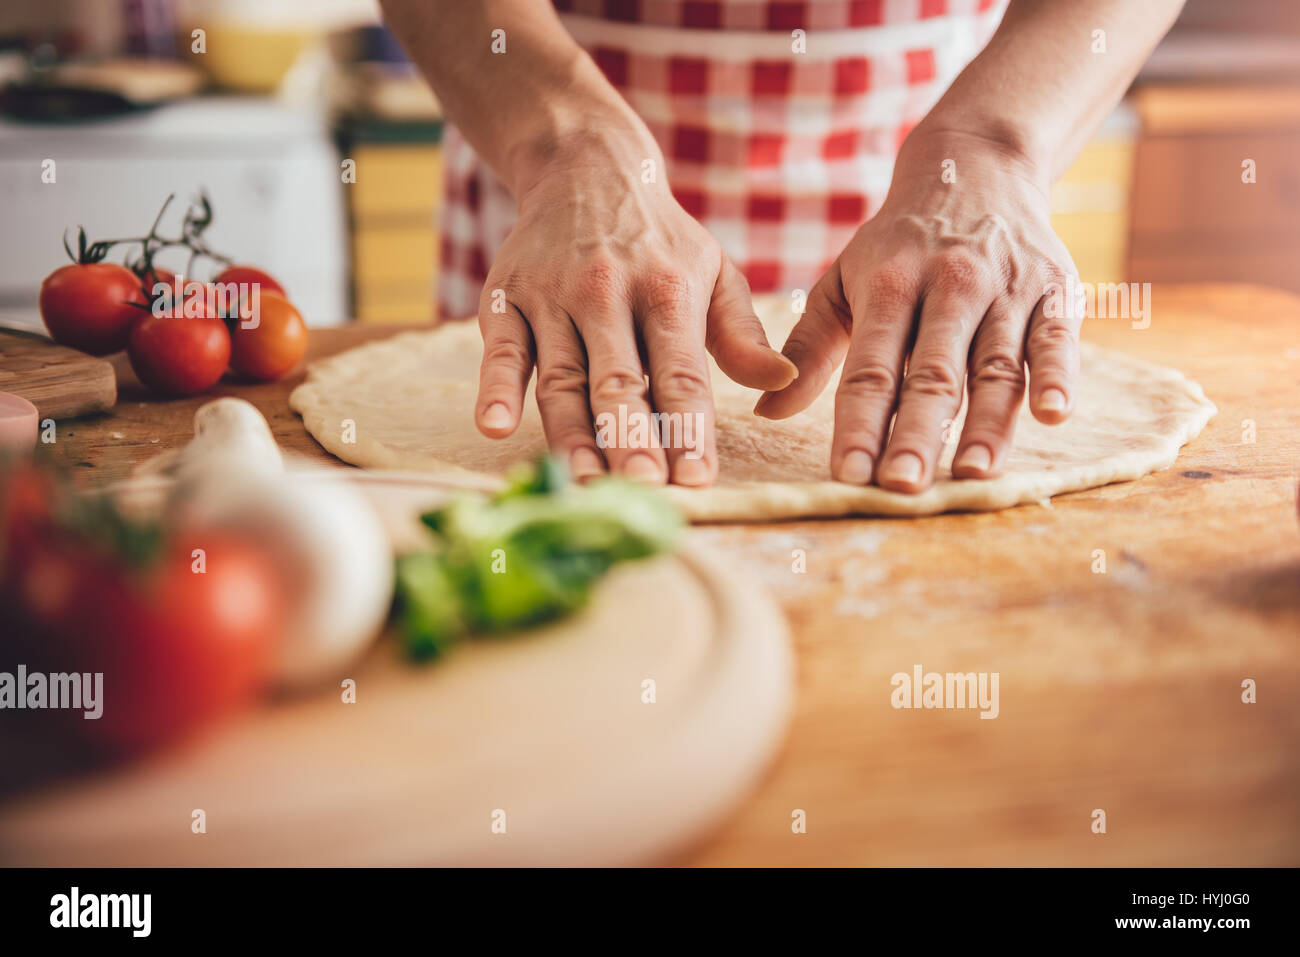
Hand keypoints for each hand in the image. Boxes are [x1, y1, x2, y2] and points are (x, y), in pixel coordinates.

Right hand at [476, 122, 795, 485]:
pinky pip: (500, 350)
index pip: (681, 374)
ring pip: (561, 378)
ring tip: (584, 484)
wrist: (585, 167)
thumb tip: (786, 382)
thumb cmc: (659, 240)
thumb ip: (742, 333)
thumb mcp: (713, 271)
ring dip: (572, 434)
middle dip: (632, 439)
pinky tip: (493, 428)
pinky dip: (494, 388)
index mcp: (666, 289)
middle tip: (644, 489)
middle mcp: (606, 292)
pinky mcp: (504, 298)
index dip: (688, 429)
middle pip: (618, 382)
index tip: (697, 480)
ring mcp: (551, 296)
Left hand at [755, 129, 1081, 492]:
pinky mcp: (1055, 290)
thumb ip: (808, 349)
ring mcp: (1005, 290)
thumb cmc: (897, 246)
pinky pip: (1058, 338)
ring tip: (973, 475)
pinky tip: (1054, 416)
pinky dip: (1059, 376)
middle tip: (903, 486)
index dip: (861, 424)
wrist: (977, 167)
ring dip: (987, 424)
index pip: (871, 369)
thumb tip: (765, 412)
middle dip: (918, 434)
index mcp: (890, 287)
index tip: (849, 475)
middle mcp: (949, 288)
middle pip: (933, 374)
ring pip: (996, 367)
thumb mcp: (844, 283)